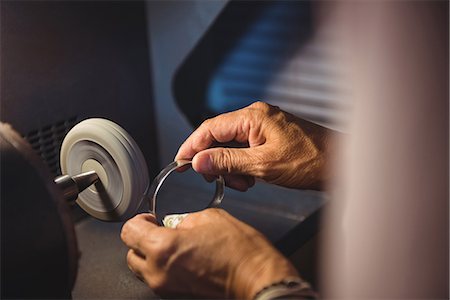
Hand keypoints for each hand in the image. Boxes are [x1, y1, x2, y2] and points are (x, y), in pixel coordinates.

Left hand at [120, 209, 298, 298]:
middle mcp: (159, 271)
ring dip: (150, 254)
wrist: (257, 278)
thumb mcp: (209, 218)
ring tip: (171, 244)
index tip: (150, 217)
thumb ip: (185, 219)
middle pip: (131, 253)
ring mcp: (167, 287)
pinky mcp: (176, 295)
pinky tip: (182, 257)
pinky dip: (163, 267)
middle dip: (141, 238)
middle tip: (158, 228)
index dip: (140, 219)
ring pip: (142, 269)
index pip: (129, 231)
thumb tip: (177, 223)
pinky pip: (158, 279)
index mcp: (163, 248)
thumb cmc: (240, 251)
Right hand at [175, 102, 330, 190]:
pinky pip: (246, 150)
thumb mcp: (263, 165)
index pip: (210, 128)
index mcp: (253, 117)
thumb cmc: (310, 160)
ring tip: (241, 183)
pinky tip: (251, 179)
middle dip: (215, 161)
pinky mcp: (270, 137)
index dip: (192, 145)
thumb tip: (198, 160)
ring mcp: (264, 127)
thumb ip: (227, 162)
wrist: (341, 163)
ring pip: (232, 146)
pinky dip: (242, 166)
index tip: (180, 161)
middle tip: (214, 180)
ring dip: (230, 167)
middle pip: (220, 136)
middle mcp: (256, 117)